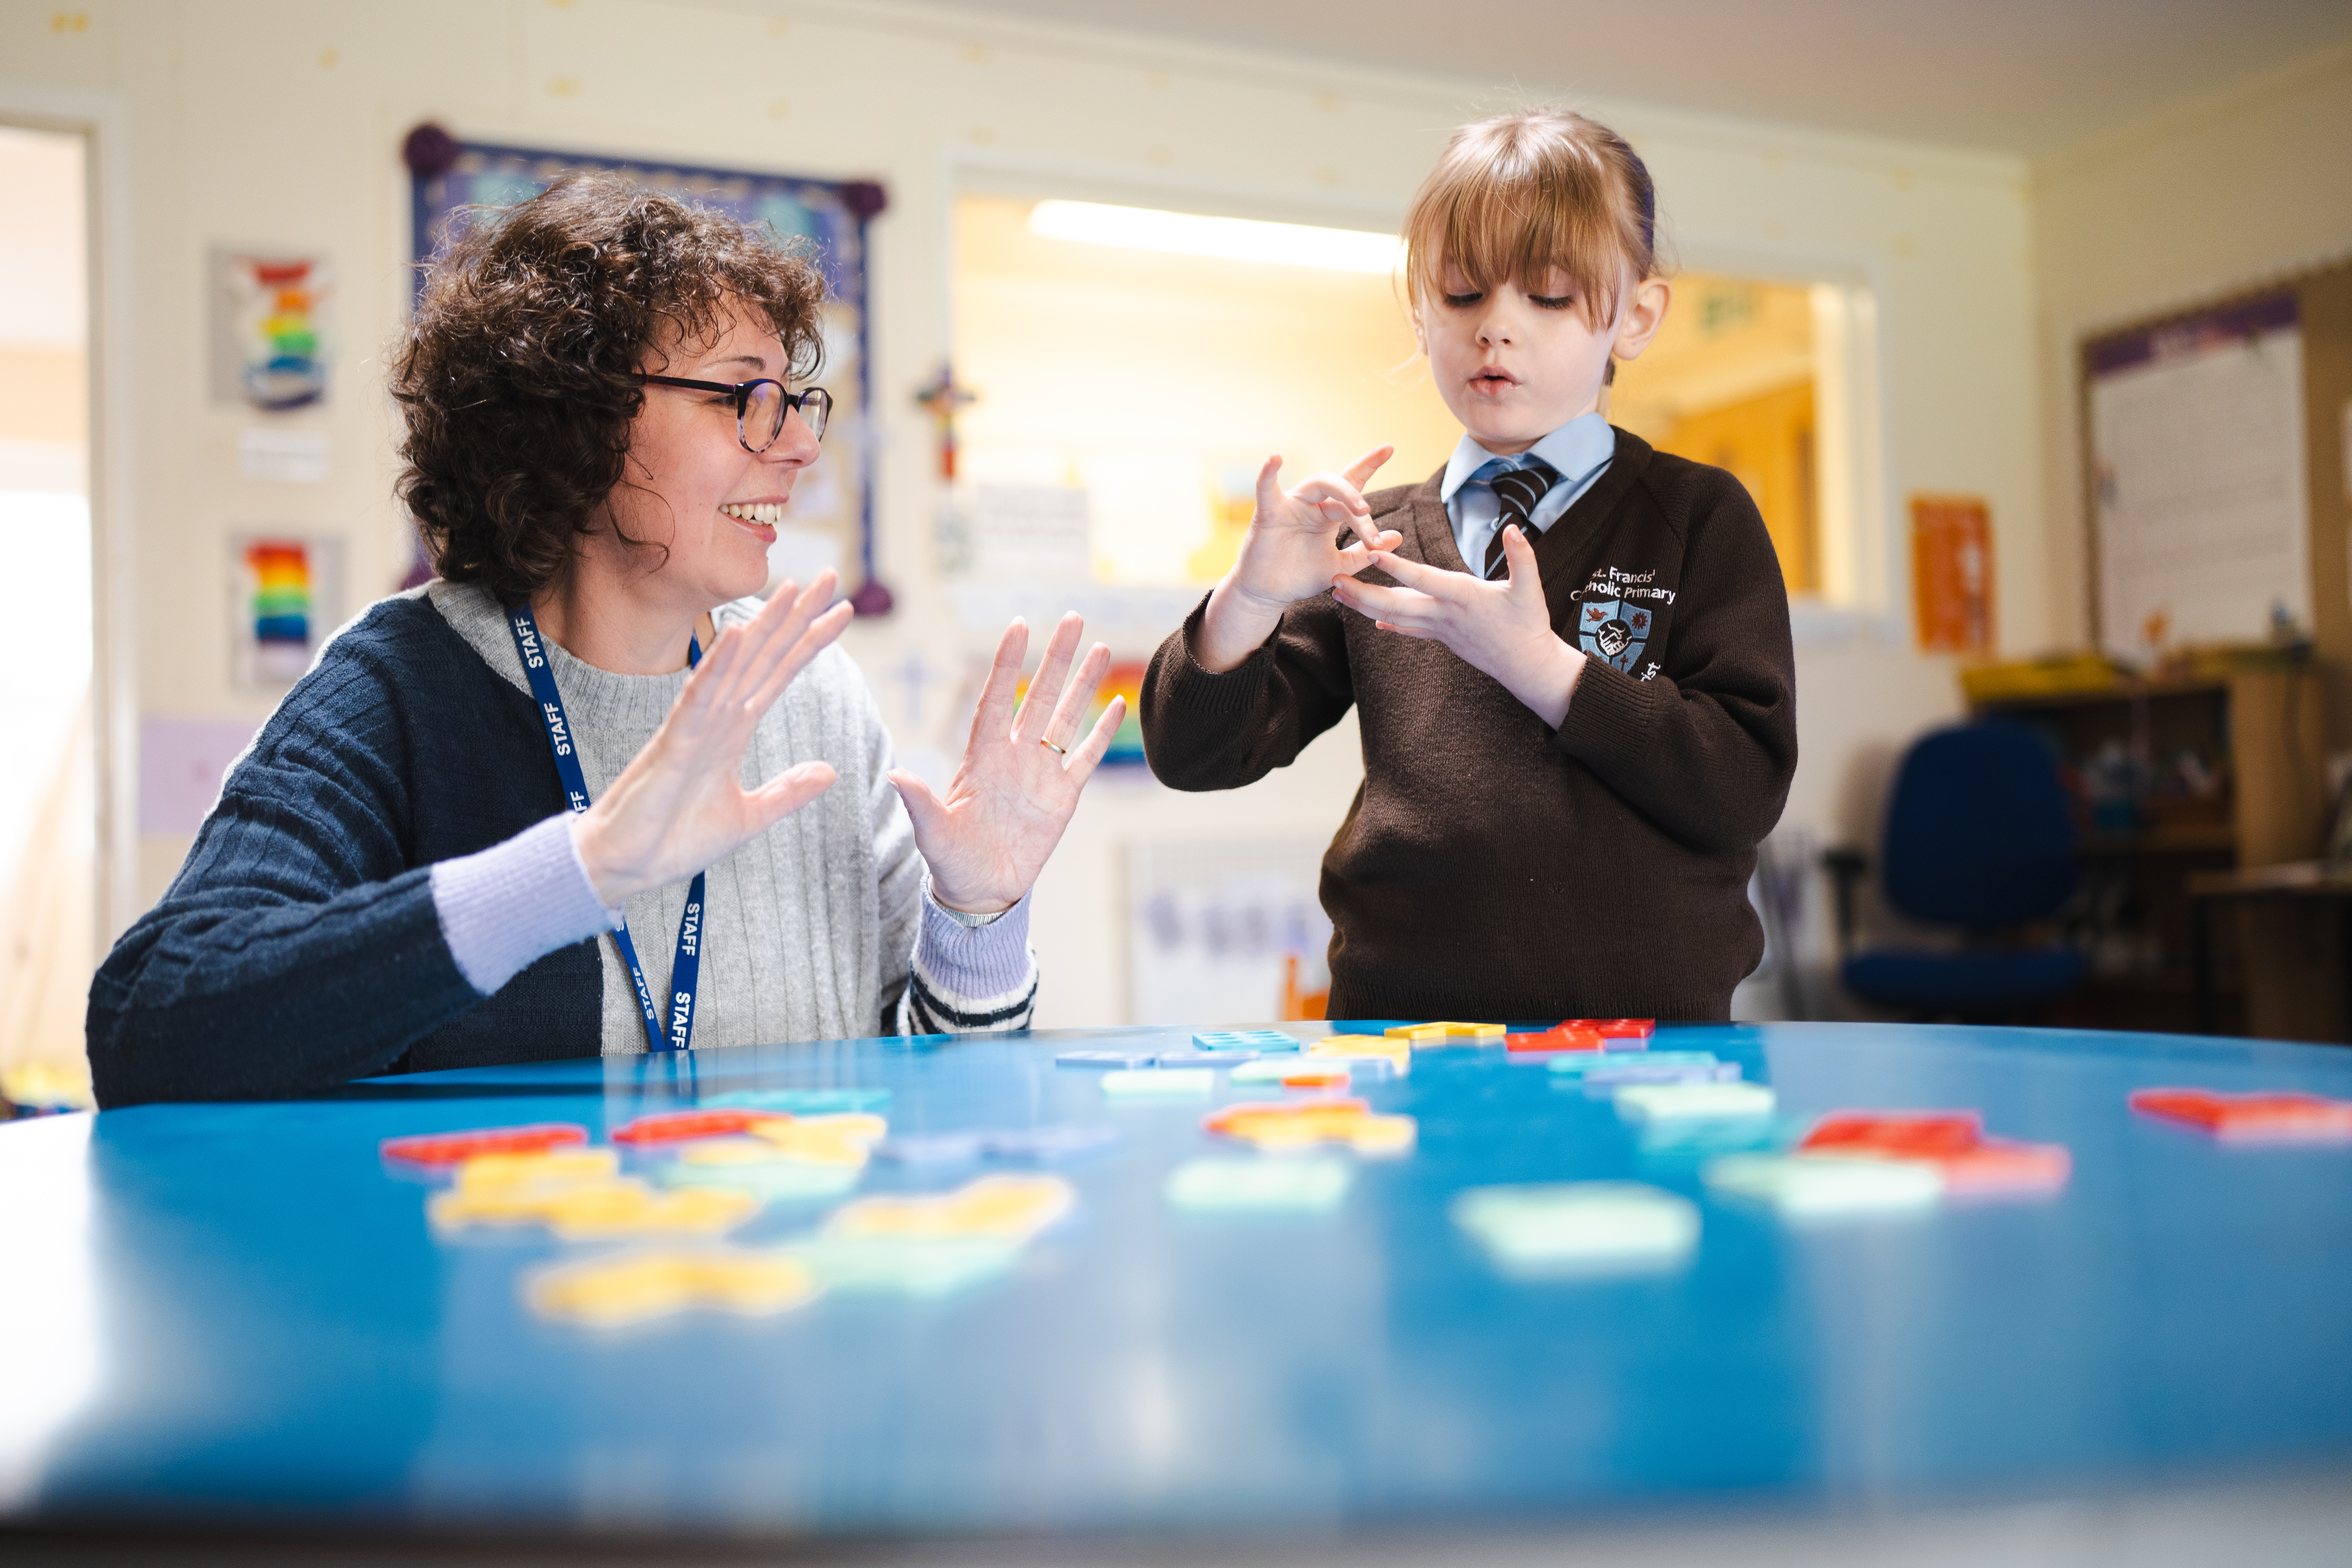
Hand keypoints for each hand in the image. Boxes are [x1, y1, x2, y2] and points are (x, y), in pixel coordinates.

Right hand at [571, 573, 853, 905]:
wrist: (629, 865)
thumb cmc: (676, 838)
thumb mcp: (748, 817)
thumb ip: (787, 792)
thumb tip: (831, 771)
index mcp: (735, 729)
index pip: (780, 674)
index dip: (810, 642)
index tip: (842, 611)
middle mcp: (718, 717)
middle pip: (765, 656)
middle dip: (797, 616)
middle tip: (829, 576)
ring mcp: (696, 725)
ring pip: (736, 664)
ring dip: (764, 626)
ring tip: (793, 588)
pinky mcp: (675, 741)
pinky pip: (700, 695)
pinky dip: (719, 664)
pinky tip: (738, 633)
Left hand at [890, 612, 1123, 913]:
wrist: (980, 891)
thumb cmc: (950, 861)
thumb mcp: (931, 833)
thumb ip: (919, 802)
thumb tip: (893, 775)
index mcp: (982, 757)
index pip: (996, 698)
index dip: (1007, 663)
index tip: (1018, 625)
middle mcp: (1014, 756)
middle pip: (1039, 695)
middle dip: (1055, 657)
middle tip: (1072, 617)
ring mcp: (1041, 773)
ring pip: (1066, 717)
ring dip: (1082, 683)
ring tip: (1097, 646)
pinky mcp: (1063, 797)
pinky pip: (1086, 757)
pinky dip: (1102, 732)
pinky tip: (1116, 704)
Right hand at [1193, 446, 1403, 671]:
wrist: (1269, 594)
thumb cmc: (1299, 577)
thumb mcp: (1339, 566)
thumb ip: (1364, 552)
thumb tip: (1397, 536)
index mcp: (1328, 514)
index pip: (1352, 484)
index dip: (1369, 465)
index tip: (1389, 448)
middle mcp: (1312, 505)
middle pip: (1340, 486)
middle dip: (1359, 500)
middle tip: (1372, 522)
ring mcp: (1290, 506)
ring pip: (1318, 483)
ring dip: (1344, 491)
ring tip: (1362, 509)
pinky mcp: (1268, 514)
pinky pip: (1266, 488)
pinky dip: (1268, 472)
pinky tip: (1274, 458)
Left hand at [1331, 524, 1587, 727]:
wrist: (1526, 666)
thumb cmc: (1529, 624)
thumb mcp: (1530, 588)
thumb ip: (1523, 557)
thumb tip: (1515, 528)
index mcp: (1462, 597)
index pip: (1423, 579)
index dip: (1397, 567)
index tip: (1371, 554)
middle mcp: (1444, 614)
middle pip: (1394, 604)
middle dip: (1362, 593)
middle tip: (1333, 580)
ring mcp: (1439, 629)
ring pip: (1394, 617)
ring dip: (1364, 606)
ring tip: (1338, 594)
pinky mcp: (1441, 638)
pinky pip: (1408, 630)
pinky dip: (1389, 623)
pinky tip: (1373, 621)